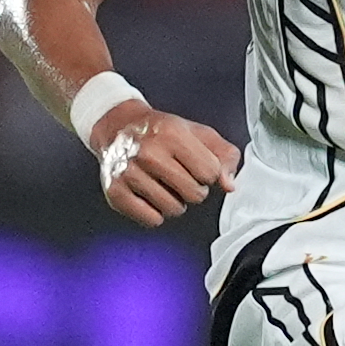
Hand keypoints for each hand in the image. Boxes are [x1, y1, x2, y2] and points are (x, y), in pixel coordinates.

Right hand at [96, 106, 238, 223]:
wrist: (117, 126)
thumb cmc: (161, 131)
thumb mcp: (197, 133)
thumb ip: (224, 155)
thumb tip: (229, 185)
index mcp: (172, 134)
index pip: (211, 173)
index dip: (208, 172)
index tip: (196, 165)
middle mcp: (149, 152)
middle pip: (194, 195)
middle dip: (193, 189)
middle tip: (180, 176)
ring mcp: (129, 173)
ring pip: (173, 209)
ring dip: (174, 202)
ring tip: (164, 184)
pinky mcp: (115, 191)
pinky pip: (151, 219)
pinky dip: (155, 213)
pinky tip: (150, 196)